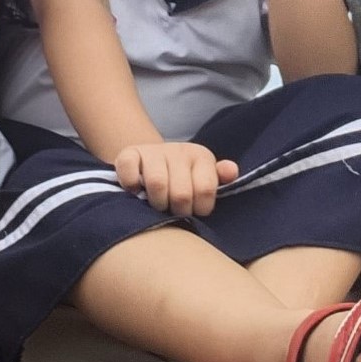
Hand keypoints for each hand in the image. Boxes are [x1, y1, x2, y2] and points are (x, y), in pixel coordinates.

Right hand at [114, 141, 238, 217]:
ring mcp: (153, 151)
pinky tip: (137, 192)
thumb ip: (219, 178)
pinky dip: (131, 187)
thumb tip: (231, 171)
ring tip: (159, 205)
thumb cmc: (184, 177)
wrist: (152, 160)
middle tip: (175, 211)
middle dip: (178, 211)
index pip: (205, 189)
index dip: (200, 208)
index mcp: (201, 156)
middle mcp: (178, 150)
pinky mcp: (130, 154)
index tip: (195, 210)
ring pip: (157, 185)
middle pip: (181, 193)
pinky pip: (129, 172)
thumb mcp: (205, 177)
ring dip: (157, 203)